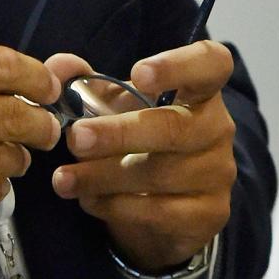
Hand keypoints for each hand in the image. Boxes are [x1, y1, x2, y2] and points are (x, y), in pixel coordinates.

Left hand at [47, 41, 236, 270]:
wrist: (162, 207)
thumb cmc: (137, 143)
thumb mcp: (112, 108)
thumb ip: (84, 84)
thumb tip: (60, 67)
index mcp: (200, 91)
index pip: (211, 64)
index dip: (178, 65)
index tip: (138, 74)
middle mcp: (216, 129)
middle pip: (175, 128)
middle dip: (119, 134)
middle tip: (75, 138)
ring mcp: (218, 174)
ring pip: (160, 174)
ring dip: (103, 176)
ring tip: (63, 179)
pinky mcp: (209, 214)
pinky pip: (159, 212)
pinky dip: (116, 207)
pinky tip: (89, 200)